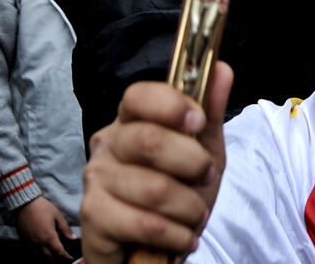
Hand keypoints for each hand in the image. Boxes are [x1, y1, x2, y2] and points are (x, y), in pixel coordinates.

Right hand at [16, 196, 76, 260]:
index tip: (70, 258)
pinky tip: (43, 252)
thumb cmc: (43, 208)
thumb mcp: (58, 216)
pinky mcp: (24, 241)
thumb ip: (66, 229)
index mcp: (49, 236)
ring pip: (39, 257)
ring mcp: (30, 243)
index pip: (59, 252)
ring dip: (48, 258)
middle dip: (58, 259)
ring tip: (55, 256)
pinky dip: (38, 254)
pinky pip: (32, 252)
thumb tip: (74, 238)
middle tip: (64, 258)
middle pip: (49, 257)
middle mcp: (39, 242)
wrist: (25, 204)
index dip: (65, 257)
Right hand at [80, 61, 232, 263]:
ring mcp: (95, 180)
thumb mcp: (204, 150)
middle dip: (193, 164)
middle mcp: (108, 145)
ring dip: (190, 208)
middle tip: (206, 176)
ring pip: (154, 188)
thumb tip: (222, 68)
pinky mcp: (93, 217)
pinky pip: (145, 224)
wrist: (159, 244)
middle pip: (149, 140)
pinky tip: (182, 236)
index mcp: (131, 120)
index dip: (171, 105)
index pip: (138, 96)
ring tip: (194, 214)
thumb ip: (210, 111)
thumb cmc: (180, 191)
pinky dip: (177, 235)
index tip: (198, 122)